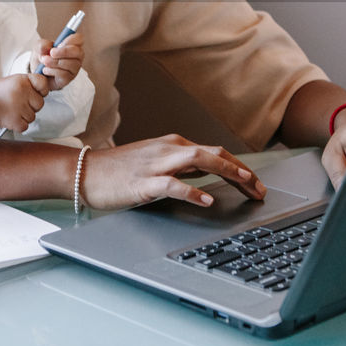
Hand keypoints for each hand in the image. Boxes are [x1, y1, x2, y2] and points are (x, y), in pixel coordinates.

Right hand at [0, 73, 48, 132]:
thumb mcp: (13, 81)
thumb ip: (29, 84)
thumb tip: (45, 90)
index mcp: (22, 80)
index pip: (43, 83)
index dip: (41, 90)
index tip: (36, 92)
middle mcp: (23, 93)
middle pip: (40, 103)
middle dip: (32, 105)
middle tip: (18, 103)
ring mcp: (19, 107)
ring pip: (33, 116)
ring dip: (24, 116)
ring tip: (12, 110)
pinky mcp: (15, 121)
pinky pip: (25, 126)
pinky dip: (18, 125)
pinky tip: (10, 117)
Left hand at [33, 33, 82, 90]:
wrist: (37, 74)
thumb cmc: (42, 58)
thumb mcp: (39, 48)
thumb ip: (43, 44)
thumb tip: (48, 47)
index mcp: (71, 45)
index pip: (79, 39)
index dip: (71, 39)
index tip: (59, 44)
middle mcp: (76, 57)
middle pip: (78, 51)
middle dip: (63, 51)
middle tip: (51, 53)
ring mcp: (74, 68)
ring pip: (70, 64)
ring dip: (54, 62)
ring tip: (45, 62)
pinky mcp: (69, 78)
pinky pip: (64, 74)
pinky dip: (52, 71)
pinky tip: (46, 70)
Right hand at [78, 134, 266, 209]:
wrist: (84, 171)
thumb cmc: (118, 171)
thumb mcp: (156, 163)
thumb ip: (181, 167)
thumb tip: (208, 174)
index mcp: (173, 145)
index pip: (216, 152)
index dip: (240, 167)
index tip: (257, 185)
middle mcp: (169, 149)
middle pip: (214, 154)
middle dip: (242, 171)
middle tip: (261, 190)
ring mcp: (156, 164)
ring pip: (199, 160)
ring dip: (226, 171)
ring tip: (246, 185)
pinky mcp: (143, 182)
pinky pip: (172, 184)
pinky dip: (192, 191)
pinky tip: (207, 200)